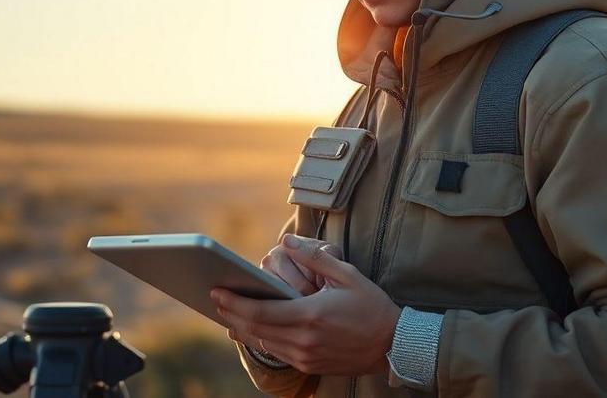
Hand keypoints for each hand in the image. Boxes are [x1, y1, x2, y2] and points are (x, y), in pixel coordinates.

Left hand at [212, 233, 400, 375]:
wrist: (392, 344)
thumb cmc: (372, 306)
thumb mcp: (347, 275)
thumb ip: (314, 258)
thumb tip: (287, 242)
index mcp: (310, 315)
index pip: (261, 311)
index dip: (235, 302)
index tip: (217, 291)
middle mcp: (303, 340)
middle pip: (255, 328)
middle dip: (232, 313)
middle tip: (215, 299)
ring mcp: (305, 356)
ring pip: (263, 342)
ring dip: (243, 328)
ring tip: (228, 313)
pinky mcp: (309, 365)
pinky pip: (277, 352)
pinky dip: (261, 338)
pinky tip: (253, 329)